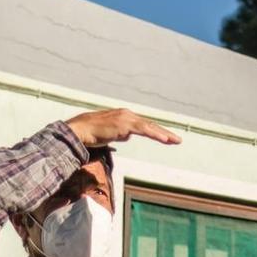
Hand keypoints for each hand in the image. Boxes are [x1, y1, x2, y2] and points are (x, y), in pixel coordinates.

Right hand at [65, 109, 180, 148]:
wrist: (80, 130)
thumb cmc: (91, 133)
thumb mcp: (109, 134)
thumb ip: (120, 134)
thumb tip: (127, 136)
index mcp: (124, 116)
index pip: (144, 125)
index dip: (155, 131)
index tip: (166, 138)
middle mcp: (127, 115)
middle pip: (150, 124)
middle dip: (164, 133)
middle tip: (177, 140)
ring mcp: (126, 118)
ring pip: (149, 127)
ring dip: (164, 135)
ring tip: (175, 141)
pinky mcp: (125, 124)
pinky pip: (144, 130)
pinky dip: (155, 134)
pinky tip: (165, 140)